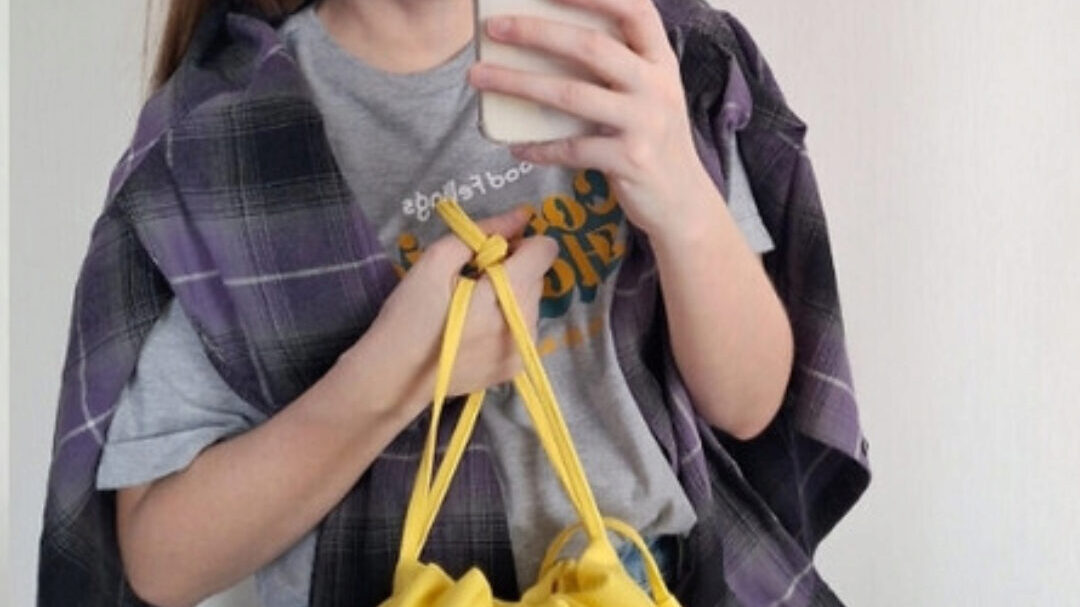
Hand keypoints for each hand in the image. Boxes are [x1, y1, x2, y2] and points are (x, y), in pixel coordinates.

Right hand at [368, 206, 559, 405]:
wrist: (394, 377)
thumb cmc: (411, 315)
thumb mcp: (437, 261)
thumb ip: (484, 232)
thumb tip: (521, 216)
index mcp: (513, 291)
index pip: (545, 250)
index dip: (517, 243)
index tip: (487, 254)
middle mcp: (529, 322)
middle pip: (535, 276)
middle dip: (509, 270)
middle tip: (469, 282)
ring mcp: (525, 349)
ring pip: (530, 302)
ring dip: (507, 296)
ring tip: (468, 308)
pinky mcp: (515, 367)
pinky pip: (521, 328)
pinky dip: (504, 322)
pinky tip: (473, 329)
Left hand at [467, 0, 720, 236]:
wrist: (684, 202)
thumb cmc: (653, 142)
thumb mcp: (647, 96)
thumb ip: (617, 69)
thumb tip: (546, 42)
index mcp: (660, 61)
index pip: (634, 9)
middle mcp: (657, 86)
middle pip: (591, 46)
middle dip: (536, 32)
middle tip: (494, 27)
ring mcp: (646, 123)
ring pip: (572, 95)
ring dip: (518, 83)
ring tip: (479, 77)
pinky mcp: (631, 160)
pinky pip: (573, 148)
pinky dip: (539, 147)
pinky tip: (515, 147)